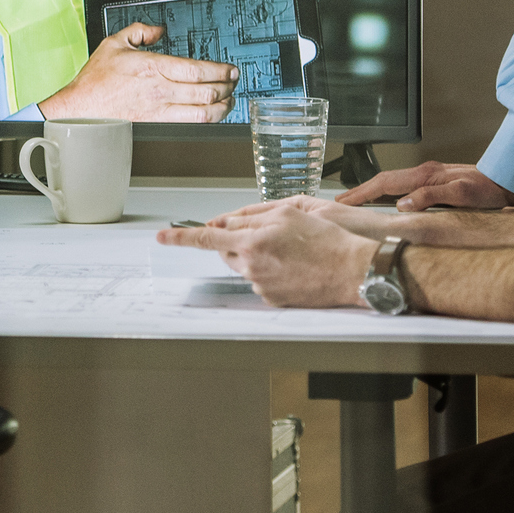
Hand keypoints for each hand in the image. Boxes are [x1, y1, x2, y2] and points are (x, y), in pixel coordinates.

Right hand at [37, 22, 237, 122]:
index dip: (219, 70)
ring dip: (222, 105)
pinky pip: (190, 123)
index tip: (229, 69)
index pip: (196, 69)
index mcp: (152, 67)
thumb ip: (139, 30)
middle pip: (205, 90)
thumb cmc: (95, 80)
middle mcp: (159, 89)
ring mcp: (160, 109)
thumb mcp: (114, 42)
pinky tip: (213, 114)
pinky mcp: (157, 123)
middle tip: (234, 81)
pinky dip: (208, 119)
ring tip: (229, 99)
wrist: (81, 108)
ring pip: (203, 110)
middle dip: (227, 86)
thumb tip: (157, 29)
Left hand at [158, 200, 376, 307]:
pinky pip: (261, 281)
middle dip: (239, 242)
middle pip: (227, 252)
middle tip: (271, 236)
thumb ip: (252, 217)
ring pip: (245, 266)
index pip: (206, 238)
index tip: (161, 236)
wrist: (352, 271)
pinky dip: (271, 272)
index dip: (181, 237)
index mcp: (254, 241)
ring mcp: (262, 285)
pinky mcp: (273, 299)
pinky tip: (294, 267)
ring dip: (257, 256)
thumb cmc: (328, 240)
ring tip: (291, 252)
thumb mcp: (289, 213)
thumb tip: (225, 223)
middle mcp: (253, 266)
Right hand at [335, 161, 513, 209]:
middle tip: (339, 202)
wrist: (506, 180)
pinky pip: (401, 185)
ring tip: (354, 201)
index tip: (344, 202)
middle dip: (359, 191)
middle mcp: (423, 172)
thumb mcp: (462, 195)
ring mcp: (427, 175)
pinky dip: (384, 192)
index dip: (362, 193)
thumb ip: (431, 197)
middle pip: (382, 180)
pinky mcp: (433, 180)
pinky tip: (383, 199)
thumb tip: (402, 204)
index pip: (384, 184)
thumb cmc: (488, 191)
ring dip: (370, 191)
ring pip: (390, 182)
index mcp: (425, 175)